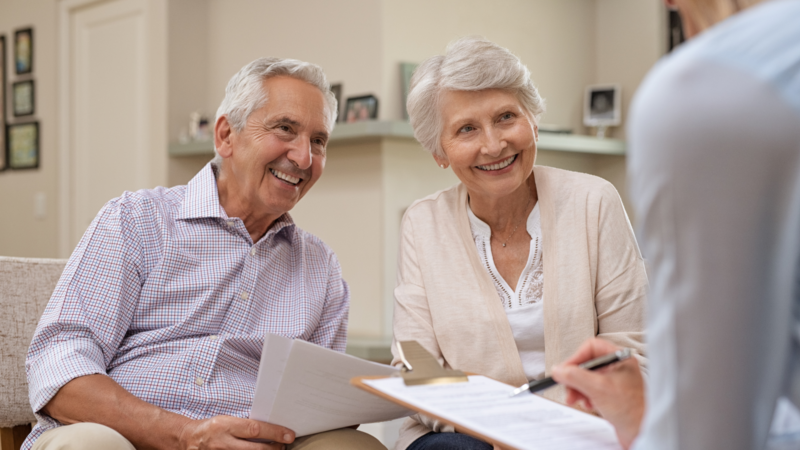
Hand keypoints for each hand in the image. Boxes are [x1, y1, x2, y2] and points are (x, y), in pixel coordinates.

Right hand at [178, 415, 294, 449]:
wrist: (189, 440)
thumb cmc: (212, 428)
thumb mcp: (228, 420)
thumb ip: (246, 426)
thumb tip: (271, 429)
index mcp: (226, 426)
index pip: (255, 429)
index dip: (275, 432)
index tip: (289, 435)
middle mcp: (224, 443)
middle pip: (256, 449)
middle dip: (274, 448)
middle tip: (283, 445)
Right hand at [551, 338, 644, 449]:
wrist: (644, 432)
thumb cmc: (632, 409)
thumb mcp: (597, 388)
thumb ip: (574, 376)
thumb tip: (558, 369)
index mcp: (620, 358)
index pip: (591, 347)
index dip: (576, 358)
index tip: (564, 370)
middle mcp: (618, 367)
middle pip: (587, 364)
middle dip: (575, 377)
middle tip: (568, 388)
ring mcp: (615, 382)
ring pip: (588, 378)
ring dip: (578, 389)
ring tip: (575, 399)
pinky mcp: (612, 396)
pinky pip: (592, 390)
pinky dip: (586, 397)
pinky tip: (588, 405)